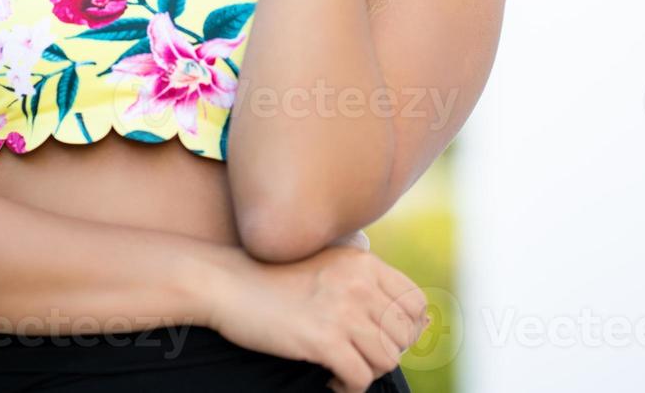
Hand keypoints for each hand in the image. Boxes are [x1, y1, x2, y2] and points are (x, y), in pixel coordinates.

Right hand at [204, 241, 427, 392]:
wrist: (228, 283)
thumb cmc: (275, 278)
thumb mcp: (327, 265)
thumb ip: (363, 282)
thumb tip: (412, 320)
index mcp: (364, 263)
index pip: (416, 302)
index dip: (409, 329)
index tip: (384, 340)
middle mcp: (359, 283)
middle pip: (404, 335)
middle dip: (385, 353)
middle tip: (358, 357)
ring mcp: (343, 311)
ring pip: (387, 359)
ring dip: (367, 371)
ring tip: (343, 370)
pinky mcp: (323, 339)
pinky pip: (360, 377)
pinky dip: (349, 387)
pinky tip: (329, 380)